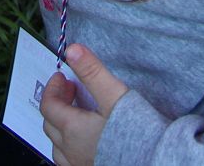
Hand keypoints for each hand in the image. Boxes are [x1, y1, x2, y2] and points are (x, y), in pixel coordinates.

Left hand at [41, 44, 128, 165]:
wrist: (155, 161)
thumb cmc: (136, 133)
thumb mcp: (114, 95)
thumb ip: (92, 72)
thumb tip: (72, 50)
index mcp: (72, 129)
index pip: (49, 105)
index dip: (52, 88)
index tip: (62, 77)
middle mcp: (71, 150)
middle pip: (50, 124)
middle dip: (57, 103)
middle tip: (71, 90)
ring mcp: (79, 165)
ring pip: (57, 146)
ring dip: (60, 128)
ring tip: (75, 115)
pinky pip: (68, 162)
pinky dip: (69, 148)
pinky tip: (82, 142)